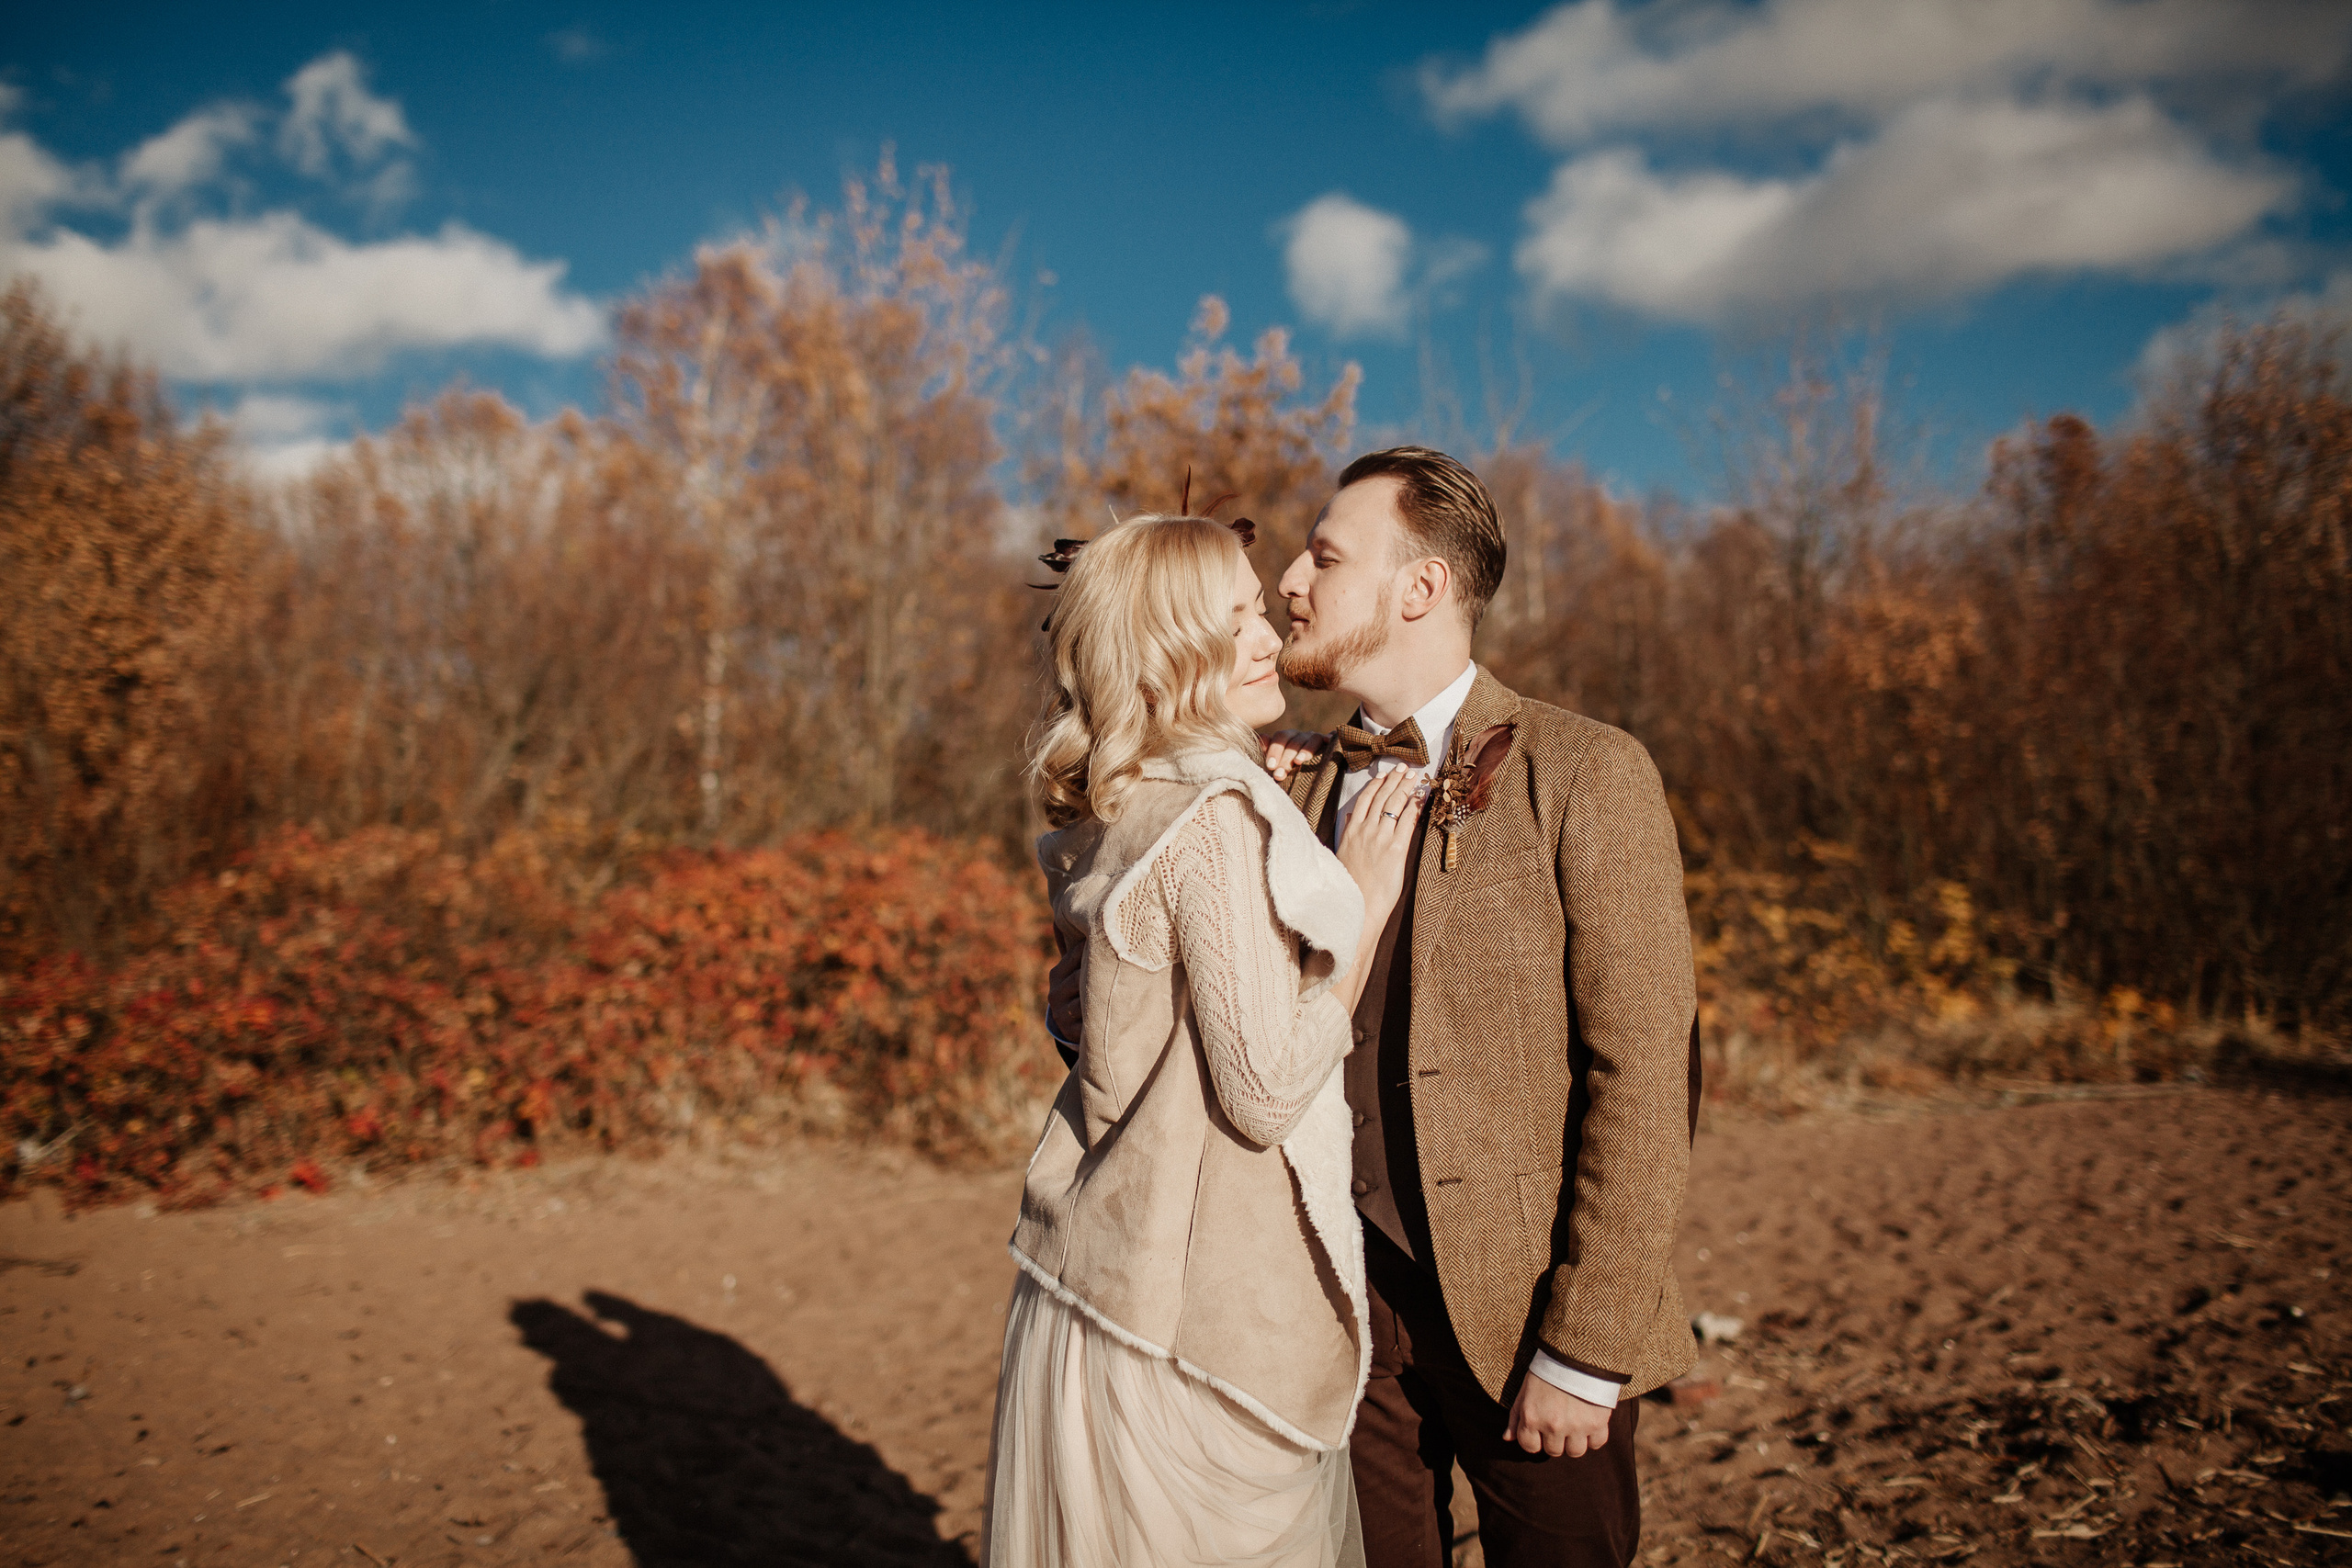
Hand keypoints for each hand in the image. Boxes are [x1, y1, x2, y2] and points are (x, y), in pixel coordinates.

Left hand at [1261, 730, 1323, 782]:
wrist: (1304, 775)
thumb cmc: (1283, 770)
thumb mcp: (1274, 763)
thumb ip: (1266, 752)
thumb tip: (1261, 741)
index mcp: (1284, 738)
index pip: (1280, 738)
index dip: (1275, 751)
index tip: (1270, 766)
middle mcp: (1298, 735)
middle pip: (1293, 742)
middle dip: (1285, 759)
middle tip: (1279, 775)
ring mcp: (1312, 738)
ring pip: (1310, 739)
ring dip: (1304, 751)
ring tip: (1298, 762)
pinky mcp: (1325, 742)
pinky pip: (1326, 739)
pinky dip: (1327, 738)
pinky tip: (1327, 741)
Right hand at [1334, 769, 1422, 922]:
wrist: (1357, 905)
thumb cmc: (1351, 885)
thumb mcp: (1342, 854)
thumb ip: (1348, 833)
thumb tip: (1350, 818)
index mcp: (1351, 831)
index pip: (1365, 799)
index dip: (1377, 784)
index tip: (1385, 775)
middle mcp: (1365, 830)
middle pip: (1381, 796)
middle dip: (1394, 779)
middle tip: (1404, 767)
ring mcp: (1381, 838)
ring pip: (1394, 804)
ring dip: (1405, 787)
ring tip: (1414, 776)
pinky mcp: (1396, 848)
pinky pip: (1407, 821)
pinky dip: (1415, 806)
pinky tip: (1421, 797)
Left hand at [1504, 1373, 1613, 1457]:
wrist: (1576, 1354)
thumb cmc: (1547, 1371)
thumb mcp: (1525, 1390)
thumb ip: (1516, 1416)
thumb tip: (1507, 1438)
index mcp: (1532, 1418)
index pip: (1530, 1447)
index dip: (1535, 1439)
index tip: (1540, 1429)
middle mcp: (1553, 1426)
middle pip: (1553, 1451)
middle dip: (1554, 1439)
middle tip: (1559, 1422)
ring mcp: (1576, 1426)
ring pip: (1575, 1452)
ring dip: (1574, 1441)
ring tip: (1575, 1424)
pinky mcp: (1597, 1423)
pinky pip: (1597, 1443)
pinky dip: (1595, 1436)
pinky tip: (1590, 1421)